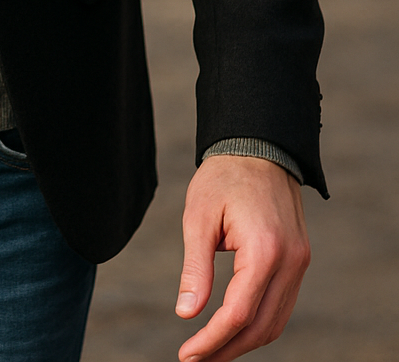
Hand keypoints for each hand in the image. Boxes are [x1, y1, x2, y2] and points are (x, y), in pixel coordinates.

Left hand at [175, 155, 309, 361]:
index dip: (211, 340)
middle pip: (261, 326)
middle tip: (196, 359)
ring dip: (244, 341)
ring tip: (212, 350)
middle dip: (227, 349)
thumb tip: (186, 314)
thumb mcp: (199, 217)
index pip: (238, 314)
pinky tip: (234, 326)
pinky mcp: (299, 258)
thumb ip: (195, 268)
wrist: (258, 145)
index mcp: (265, 250)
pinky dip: (260, 321)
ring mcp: (299, 262)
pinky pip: (283, 304)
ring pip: (276, 321)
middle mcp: (290, 262)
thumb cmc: (223, 177)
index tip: (186, 355)